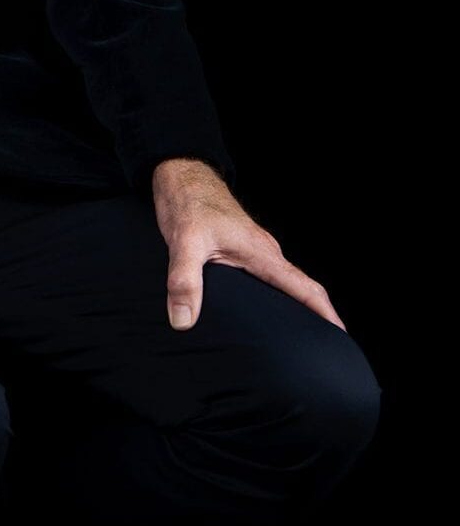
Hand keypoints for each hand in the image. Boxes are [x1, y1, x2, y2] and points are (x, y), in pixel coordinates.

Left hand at [152, 157, 346, 334]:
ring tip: (291, 342)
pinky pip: (261, 279)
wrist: (182, 174)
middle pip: (298, 291)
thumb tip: (183, 320)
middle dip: (313, 320)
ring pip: (279, 285)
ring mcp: (253, 251)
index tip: (342, 339)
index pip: (305, 288)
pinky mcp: (238, 251)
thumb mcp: (184, 242)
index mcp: (262, 253)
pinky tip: (254, 314)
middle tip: (320, 351)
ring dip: (289, 309)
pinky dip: (267, 298)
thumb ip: (184, 280)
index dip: (326, 315)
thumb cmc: (189, 202)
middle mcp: (263, 253)